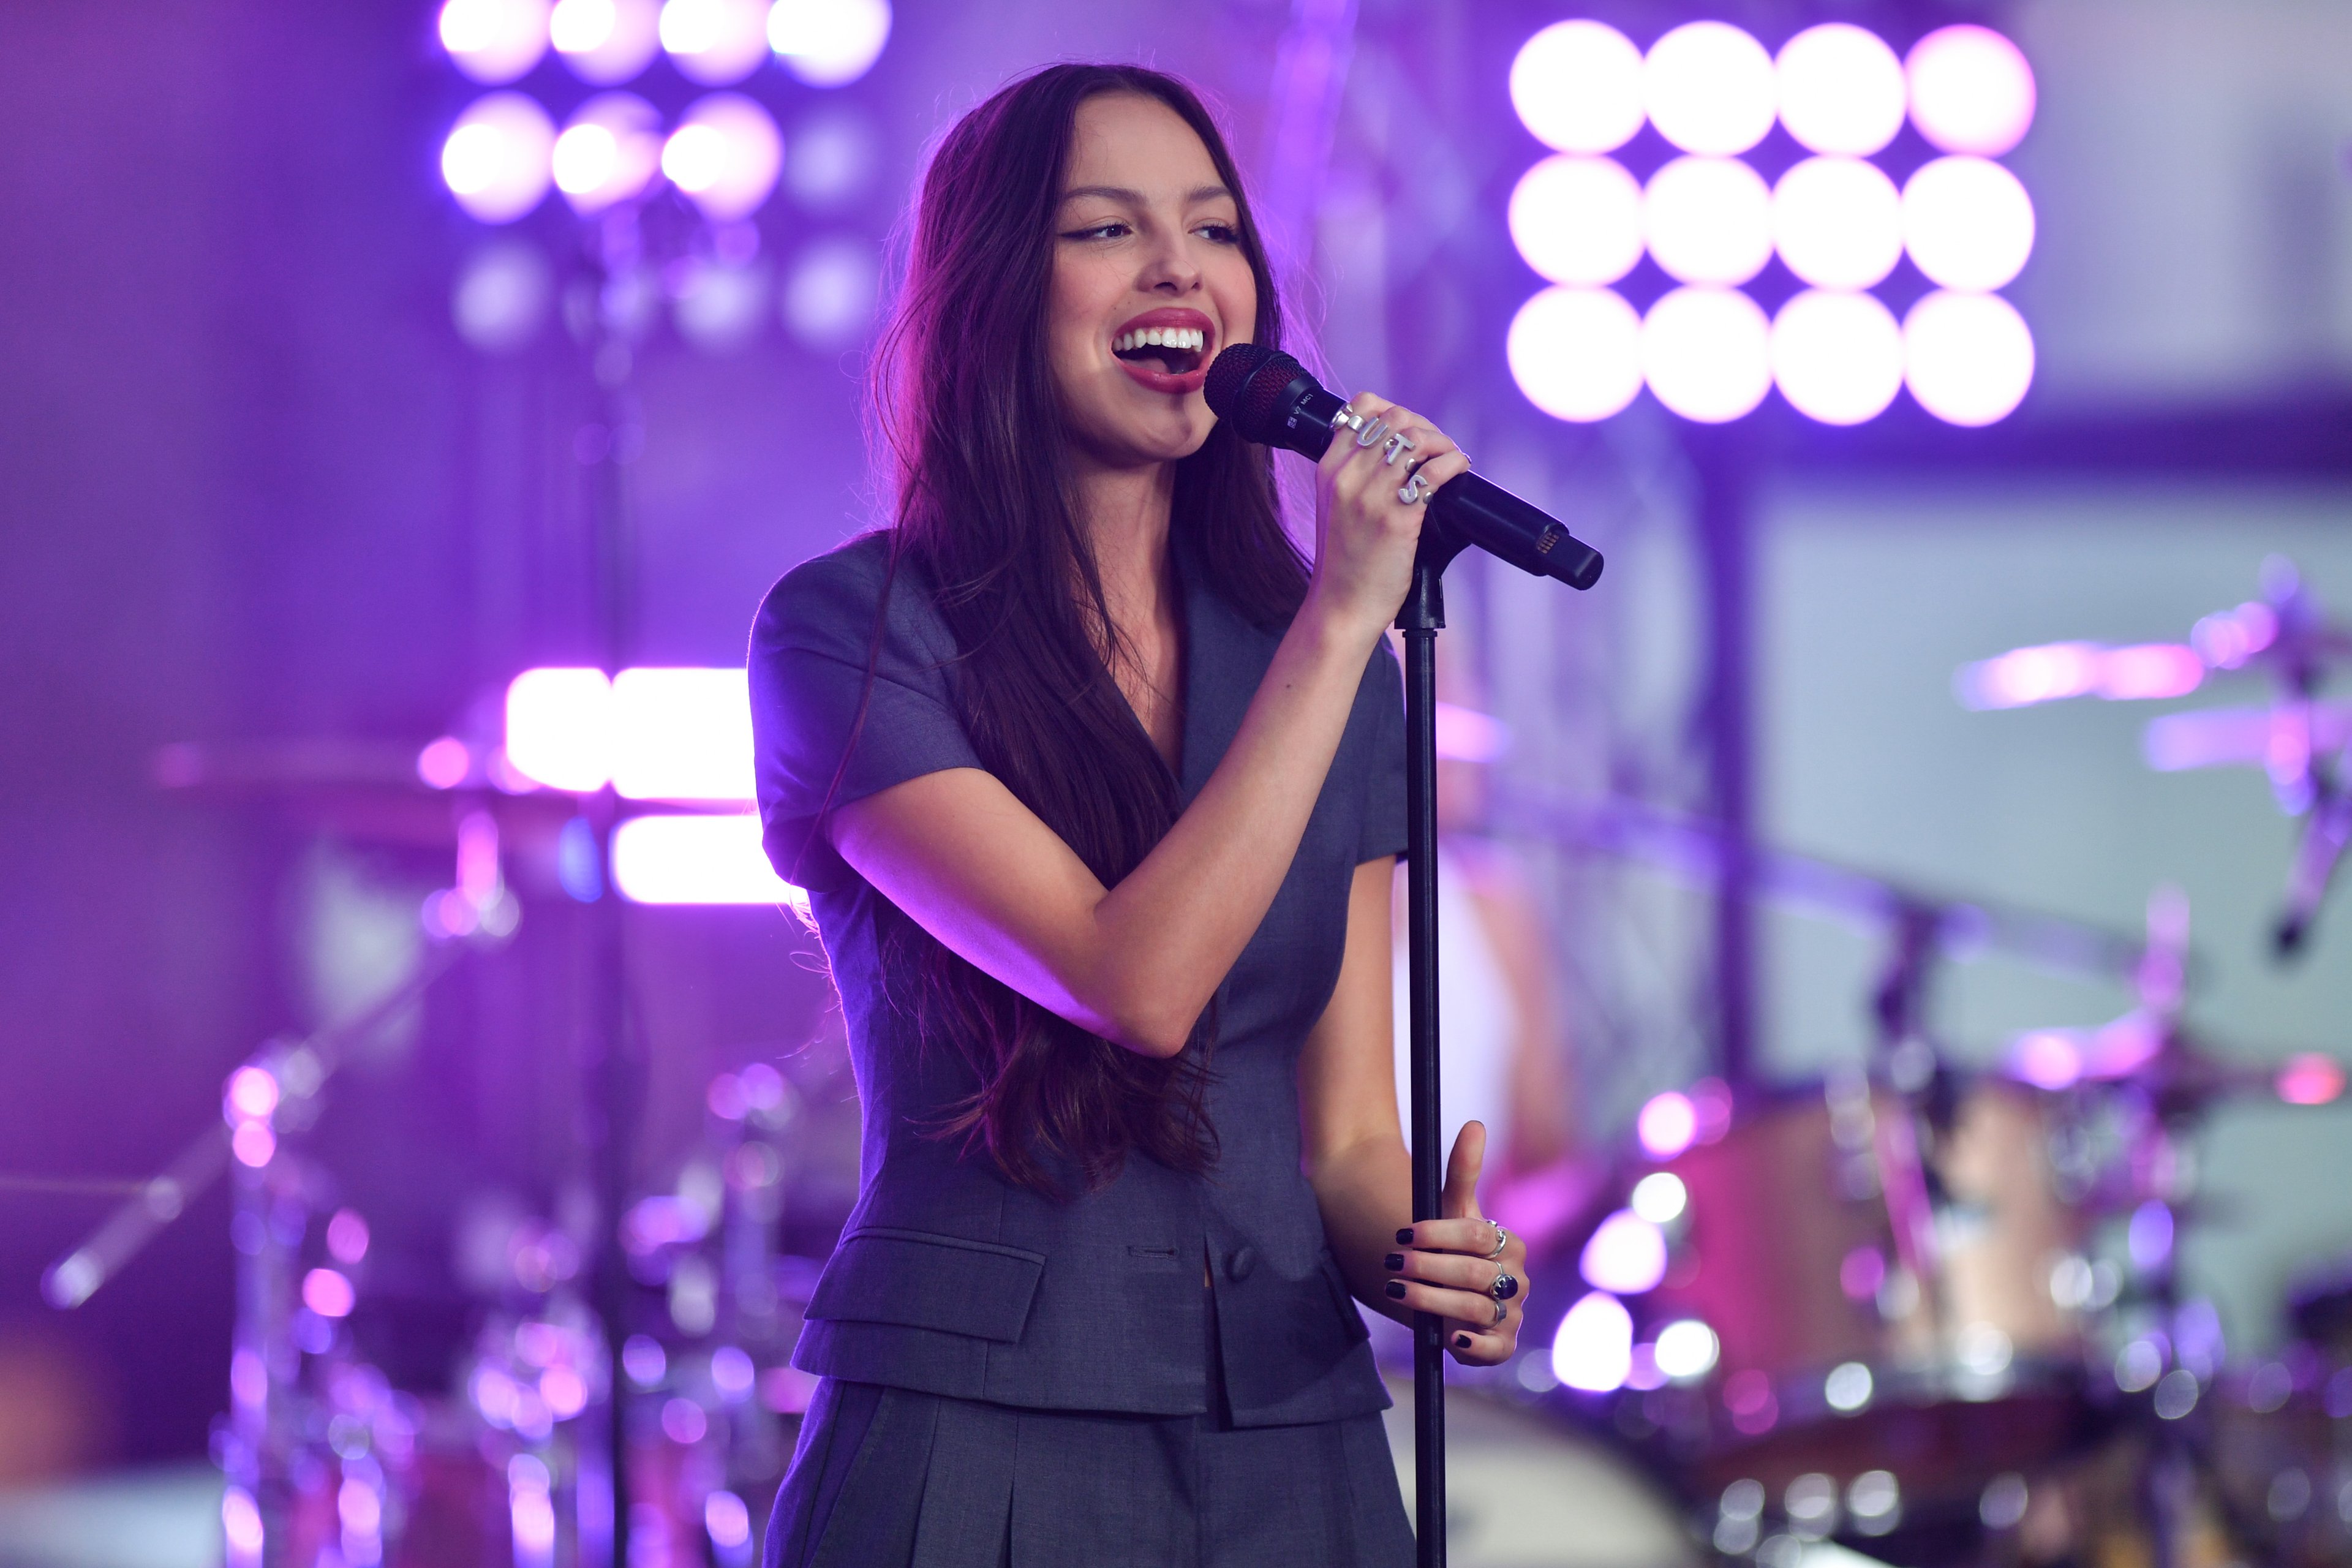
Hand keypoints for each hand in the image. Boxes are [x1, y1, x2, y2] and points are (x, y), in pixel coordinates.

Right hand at [1301, 395, 1470, 641]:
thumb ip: (1356, 475)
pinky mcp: (1397, 519)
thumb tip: (1399, 451)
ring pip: (1416, 439)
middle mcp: (1347, 476)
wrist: (1341, 606)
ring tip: (1452, 460)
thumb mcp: (1336, 507)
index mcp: (1329, 468)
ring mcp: (1370, 497)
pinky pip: (1433, 473)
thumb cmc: (1345, 562)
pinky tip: (1459, 471)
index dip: (1396, 412)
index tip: (1412, 432)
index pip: (1362, 408)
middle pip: (1396, 419)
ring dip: (1443, 444)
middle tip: (1439, 450)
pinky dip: (1454, 464)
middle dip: (1426, 427)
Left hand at [1382, 1121, 1527, 1365]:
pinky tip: (1448, 1337)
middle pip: (1473, 1273)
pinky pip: (1495, 1350)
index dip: (1439, 1234)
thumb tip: (1474, 1124)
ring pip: (1474, 1309)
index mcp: (1510, 1244)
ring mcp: (1512, 1314)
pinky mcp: (1502, 1345)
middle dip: (1428, 1267)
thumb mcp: (1451, 1208)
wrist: (1448, 1289)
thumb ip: (1463, 1169)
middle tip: (1391, 1264)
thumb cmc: (1450, 1244)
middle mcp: (1517, 1280)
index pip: (1478, 1236)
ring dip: (1433, 1301)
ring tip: (1398, 1291)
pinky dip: (1473, 1346)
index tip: (1403, 1232)